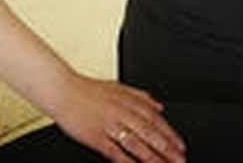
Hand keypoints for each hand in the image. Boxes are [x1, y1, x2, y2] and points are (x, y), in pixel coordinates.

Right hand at [50, 76, 184, 162]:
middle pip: (150, 132)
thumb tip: (158, 106)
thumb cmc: (87, 90)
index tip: (180, 146)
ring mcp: (110, 125)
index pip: (156, 120)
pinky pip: (115, 151)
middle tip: (179, 160)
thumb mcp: (118, 87)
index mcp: (129, 101)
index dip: (170, 134)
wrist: (62, 90)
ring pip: (136, 143)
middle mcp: (122, 112)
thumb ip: (140, 96)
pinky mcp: (96, 136)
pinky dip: (127, 161)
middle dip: (167, 148)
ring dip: (153, 157)